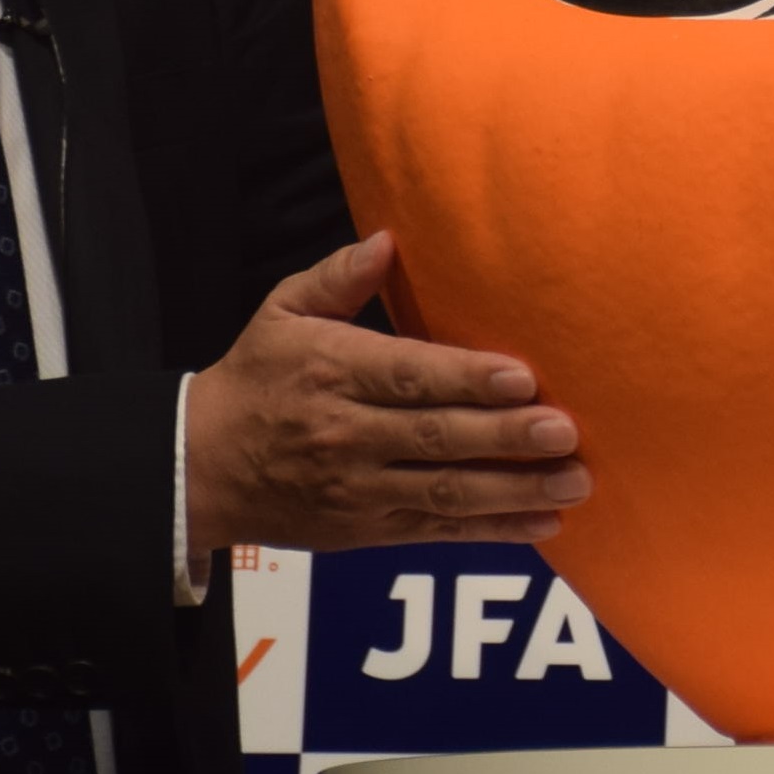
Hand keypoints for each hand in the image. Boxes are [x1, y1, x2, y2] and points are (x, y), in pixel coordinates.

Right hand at [184, 232, 587, 554]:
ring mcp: (359, 489)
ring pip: (445, 494)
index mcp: (333, 372)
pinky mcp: (367, 530)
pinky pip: (437, 532)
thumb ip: (338, 277)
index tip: (524, 377)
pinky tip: (543, 525)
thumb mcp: (281, 312)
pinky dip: (492, 531)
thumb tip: (387, 241)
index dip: (467, 379)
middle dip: (506, 438)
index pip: (408, 377)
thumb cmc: (256, 378)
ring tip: (574, 484)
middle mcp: (348, 434)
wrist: (199, 467)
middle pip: (436, 438)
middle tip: (566, 433)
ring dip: (515, 492)